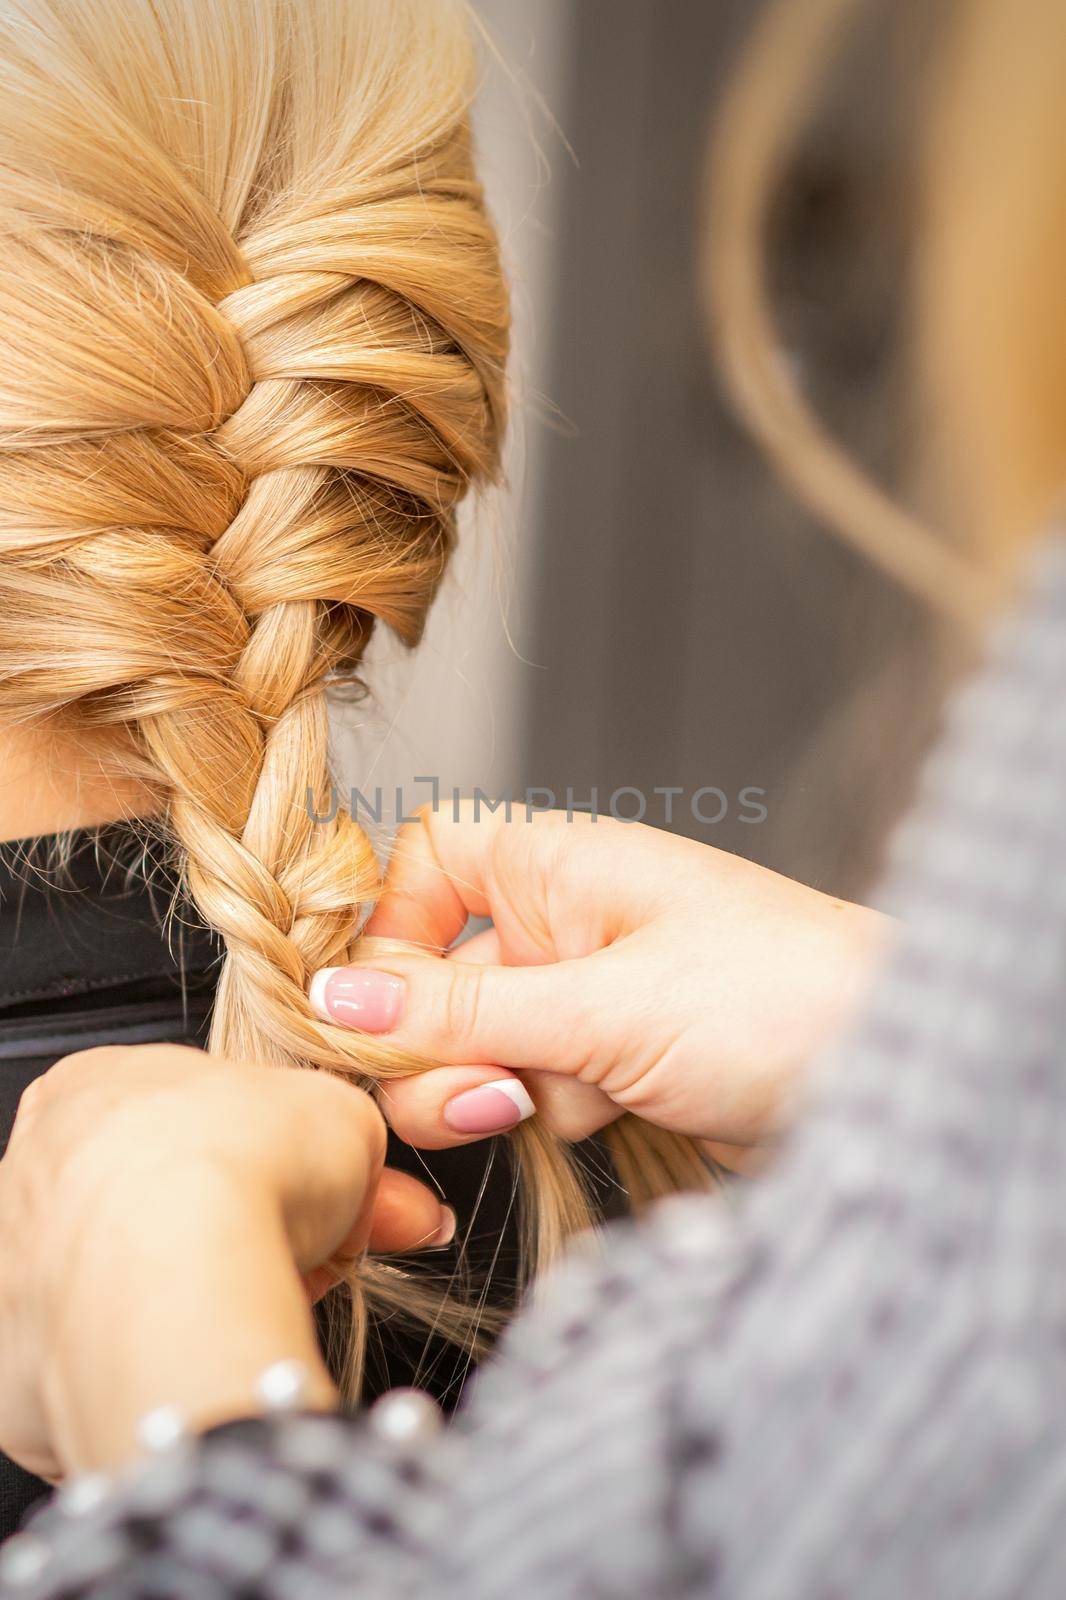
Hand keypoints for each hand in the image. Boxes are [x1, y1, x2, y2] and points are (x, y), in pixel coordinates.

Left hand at [0, 1044, 450, 1478]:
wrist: (177, 1283)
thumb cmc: (234, 1173)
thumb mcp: (340, 1114)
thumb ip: (347, 1135)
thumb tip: (372, 1176)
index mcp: (96, 1082)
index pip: (192, 1117)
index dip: (273, 1156)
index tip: (318, 1191)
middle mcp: (37, 1166)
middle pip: (160, 1197)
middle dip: (246, 1226)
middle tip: (314, 1252)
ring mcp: (17, 1265)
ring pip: (129, 1279)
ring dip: (203, 1290)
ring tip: (270, 1303)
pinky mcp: (15, 1363)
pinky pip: (101, 1360)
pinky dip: (157, 1360)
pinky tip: (211, 1352)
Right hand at [310, 806, 890, 1164]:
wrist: (895, 1077)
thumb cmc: (780, 996)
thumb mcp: (601, 1005)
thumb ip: (459, 1011)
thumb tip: (336, 1000)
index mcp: (559, 864)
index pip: (426, 862)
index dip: (390, 927)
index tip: (378, 1006)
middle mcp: (566, 921)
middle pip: (436, 975)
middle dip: (439, 1045)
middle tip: (483, 1093)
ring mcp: (590, 996)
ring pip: (478, 1047)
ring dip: (501, 1089)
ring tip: (572, 1097)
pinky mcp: (617, 1063)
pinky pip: (533, 1090)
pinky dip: (555, 1113)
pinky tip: (620, 1112)